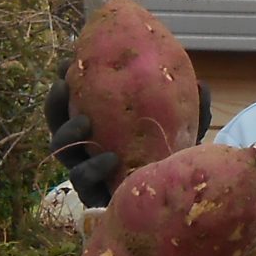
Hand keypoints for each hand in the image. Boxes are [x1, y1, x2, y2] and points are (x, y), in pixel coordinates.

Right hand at [46, 74, 211, 208]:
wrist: (178, 193)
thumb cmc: (174, 151)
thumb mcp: (185, 126)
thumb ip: (190, 108)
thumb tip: (200, 85)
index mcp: (100, 120)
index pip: (74, 96)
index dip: (66, 78)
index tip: (69, 61)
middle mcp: (87, 143)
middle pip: (57, 121)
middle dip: (55, 102)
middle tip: (64, 85)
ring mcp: (86, 168)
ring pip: (62, 150)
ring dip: (68, 134)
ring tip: (85, 123)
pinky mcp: (93, 194)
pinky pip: (82, 183)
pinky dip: (92, 169)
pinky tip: (110, 159)